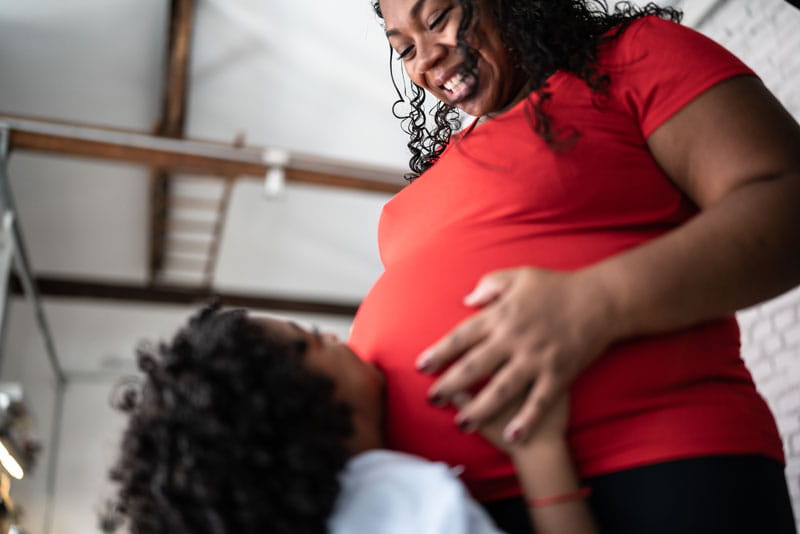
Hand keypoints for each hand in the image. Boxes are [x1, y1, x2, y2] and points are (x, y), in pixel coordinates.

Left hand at [418, 266, 614, 442]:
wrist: (601, 298)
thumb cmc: (558, 286)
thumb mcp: (519, 275)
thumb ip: (490, 285)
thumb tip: (467, 300)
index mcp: (502, 316)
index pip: (462, 336)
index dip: (440, 352)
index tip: (422, 366)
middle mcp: (514, 339)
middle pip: (475, 365)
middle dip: (450, 384)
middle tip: (431, 399)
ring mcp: (536, 358)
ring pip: (501, 388)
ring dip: (479, 408)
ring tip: (460, 424)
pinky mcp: (559, 374)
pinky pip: (539, 402)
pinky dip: (527, 420)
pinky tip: (513, 436)